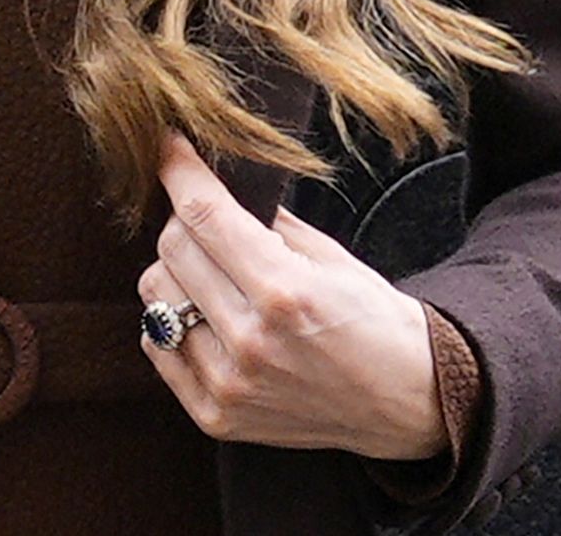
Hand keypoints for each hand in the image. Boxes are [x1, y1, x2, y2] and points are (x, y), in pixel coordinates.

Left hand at [139, 135, 446, 461]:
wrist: (404, 399)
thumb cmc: (371, 319)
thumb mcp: (329, 254)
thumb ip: (265, 219)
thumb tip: (210, 178)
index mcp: (284, 291)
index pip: (203, 213)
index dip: (178, 169)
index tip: (169, 145)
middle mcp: (250, 341)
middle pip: (173, 247)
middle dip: (184, 218)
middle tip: (208, 218)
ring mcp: (229, 385)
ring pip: (156, 293)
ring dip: (177, 271)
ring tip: (212, 272)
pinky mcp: (216, 415)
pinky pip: (156, 345)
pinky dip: (171, 320)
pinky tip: (205, 315)